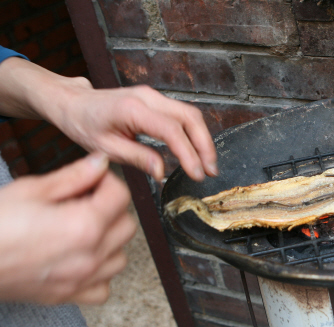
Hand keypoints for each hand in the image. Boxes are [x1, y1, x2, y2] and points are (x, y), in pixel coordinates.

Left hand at [0, 57, 216, 181]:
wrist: (73, 104)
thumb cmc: (84, 125)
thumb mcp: (105, 149)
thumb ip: (137, 159)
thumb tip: (162, 173)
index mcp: (132, 109)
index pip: (172, 131)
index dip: (188, 154)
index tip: (197, 174)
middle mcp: (147, 98)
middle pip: (190, 117)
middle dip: (205, 145)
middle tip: (210, 171)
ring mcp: (153, 96)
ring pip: (190, 114)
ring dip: (203, 139)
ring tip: (207, 164)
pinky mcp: (156, 101)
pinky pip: (182, 115)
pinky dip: (194, 133)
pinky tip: (196, 151)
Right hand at [0, 154, 136, 304]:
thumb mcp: (31, 189)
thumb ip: (74, 176)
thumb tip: (101, 163)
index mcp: (84, 225)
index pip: (121, 196)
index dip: (107, 181)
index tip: (92, 179)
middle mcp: (89, 255)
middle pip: (126, 225)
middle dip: (111, 208)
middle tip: (85, 201)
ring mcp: (80, 279)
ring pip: (120, 257)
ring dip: (109, 241)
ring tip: (82, 229)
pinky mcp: (68, 296)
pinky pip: (103, 288)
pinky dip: (99, 274)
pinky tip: (81, 259)